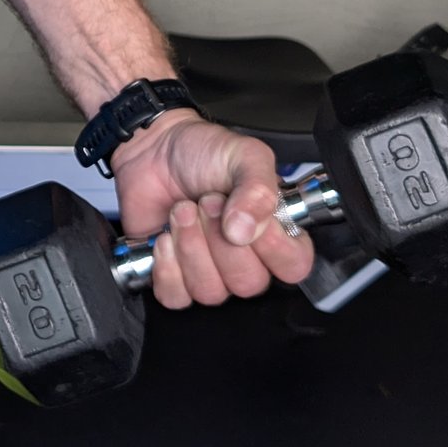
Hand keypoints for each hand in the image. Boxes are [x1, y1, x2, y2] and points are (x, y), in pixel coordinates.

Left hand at [108, 110, 315, 309]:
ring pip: (211, 291)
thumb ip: (259, 189)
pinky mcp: (173, 277)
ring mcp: (209, 271)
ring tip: (183, 210)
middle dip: (221, 240)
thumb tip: (247, 230)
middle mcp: (246, 258)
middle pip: (248, 282)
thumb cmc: (202, 152)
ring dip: (191, 246)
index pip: (294, 266)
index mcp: (274, 232)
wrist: (153, 150)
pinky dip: (167, 266)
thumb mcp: (244, 155)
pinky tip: (165, 236)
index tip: (250, 217)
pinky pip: (176, 296)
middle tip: (208, 202)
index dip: (273, 248)